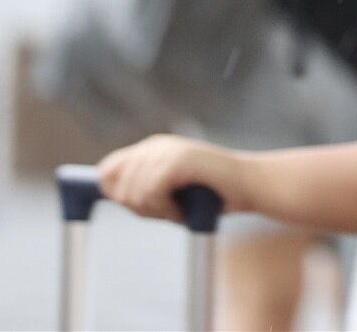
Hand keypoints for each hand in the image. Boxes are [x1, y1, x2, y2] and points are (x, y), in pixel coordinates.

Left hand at [97, 135, 257, 223]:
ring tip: (179, 210)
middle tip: (168, 211)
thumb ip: (140, 191)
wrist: (250, 186)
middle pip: (116, 186)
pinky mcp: (180, 160)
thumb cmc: (211, 196)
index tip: (141, 207)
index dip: (115, 193)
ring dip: (155, 211)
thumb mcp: (168, 194)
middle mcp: (156, 145)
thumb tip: (108, 193)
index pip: (107, 170)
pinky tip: (183, 209)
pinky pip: (152, 192)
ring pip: (134, 192)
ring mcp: (168, 150)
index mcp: (151, 149)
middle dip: (138, 207)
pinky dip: (165, 209)